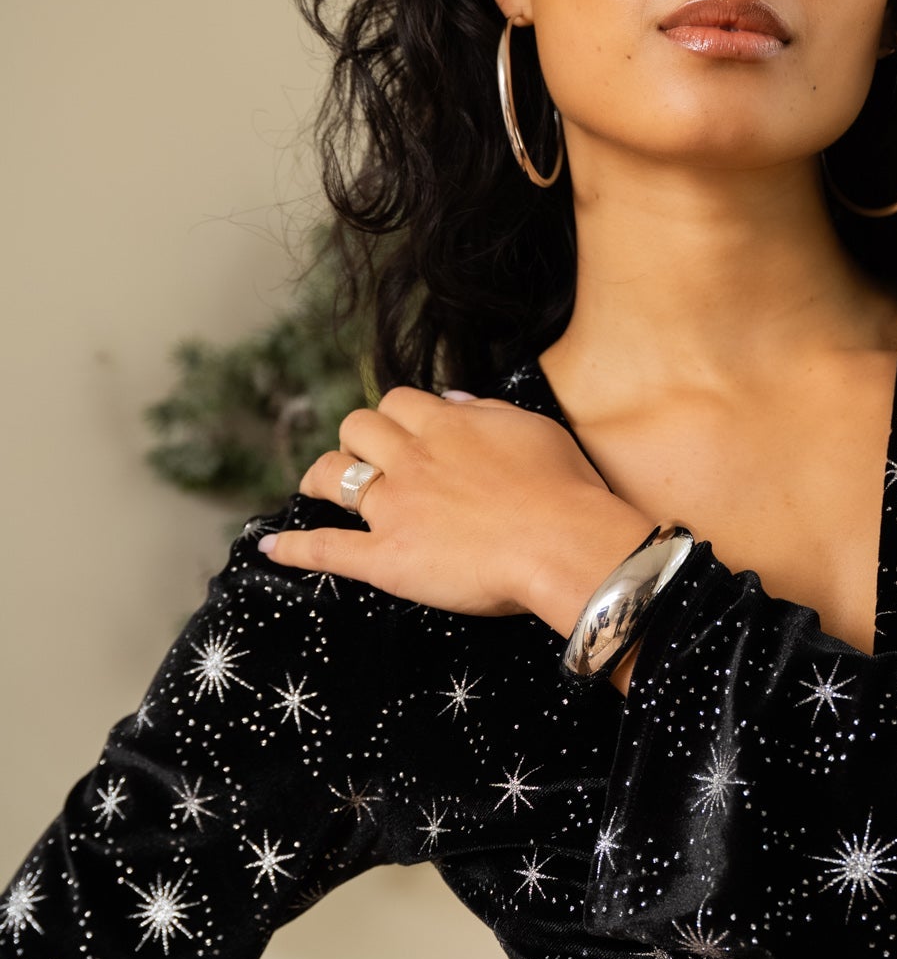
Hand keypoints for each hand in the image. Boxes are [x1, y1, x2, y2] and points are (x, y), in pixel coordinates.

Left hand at [257, 386, 622, 616]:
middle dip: (357, 439)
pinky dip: (294, 548)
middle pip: (358, 428)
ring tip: (318, 487)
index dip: (398, 414)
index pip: (400, 401)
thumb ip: (487, 412)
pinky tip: (271, 547)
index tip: (406, 430)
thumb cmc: (563, 489)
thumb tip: (454, 401)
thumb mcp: (532, 428)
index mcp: (446, 425)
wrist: (563, 543)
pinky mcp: (387, 557)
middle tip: (368, 459)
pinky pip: (327, 548)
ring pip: (333, 475)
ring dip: (322, 477)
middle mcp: (412, 458)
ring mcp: (394, 507)